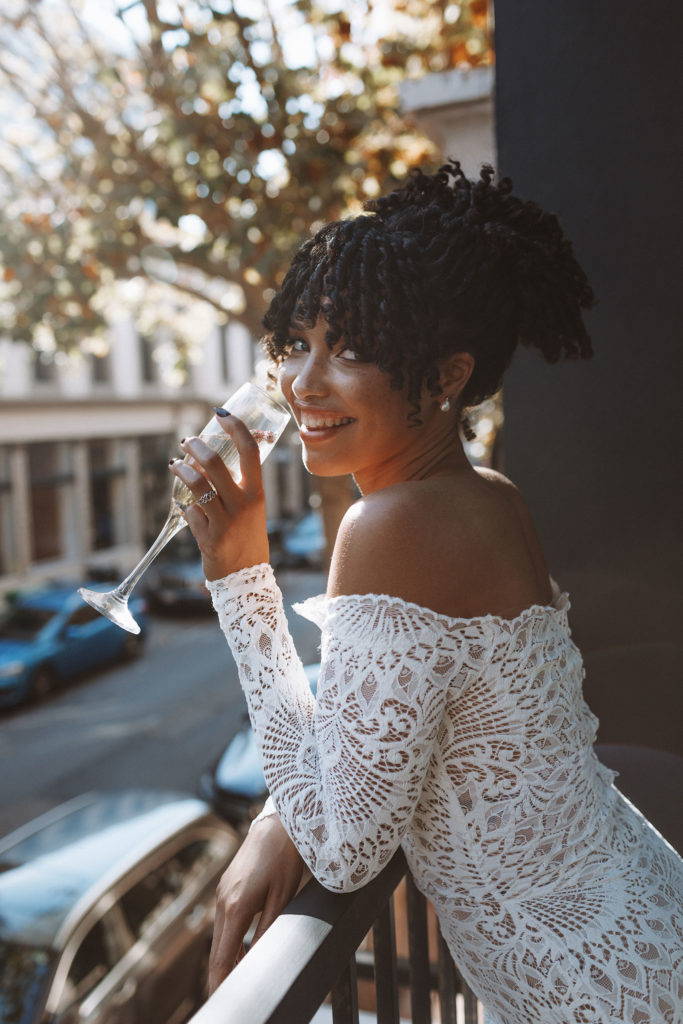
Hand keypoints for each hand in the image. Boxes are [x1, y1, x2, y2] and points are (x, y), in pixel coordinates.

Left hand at [169, 413, 269, 579]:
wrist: (247, 576)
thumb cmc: (248, 536)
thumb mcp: (252, 507)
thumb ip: (238, 484)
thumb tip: (211, 456)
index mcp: (256, 492)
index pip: (249, 450)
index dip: (235, 427)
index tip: (221, 414)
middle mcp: (243, 504)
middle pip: (214, 463)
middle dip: (195, 446)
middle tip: (186, 441)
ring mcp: (225, 521)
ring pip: (196, 485)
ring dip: (182, 470)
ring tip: (176, 465)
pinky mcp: (209, 537)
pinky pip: (190, 512)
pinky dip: (185, 506)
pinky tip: (185, 506)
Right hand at [207, 813, 307, 995]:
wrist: (277, 824)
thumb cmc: (284, 859)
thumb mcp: (282, 899)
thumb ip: (267, 931)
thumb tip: (258, 960)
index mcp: (236, 906)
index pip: (223, 957)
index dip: (222, 982)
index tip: (226, 999)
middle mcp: (222, 901)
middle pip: (216, 951)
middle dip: (222, 976)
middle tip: (231, 995)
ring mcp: (221, 893)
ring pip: (218, 938)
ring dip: (226, 959)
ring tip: (237, 980)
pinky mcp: (226, 888)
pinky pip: (223, 923)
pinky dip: (228, 942)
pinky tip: (240, 951)